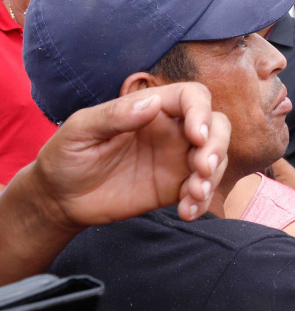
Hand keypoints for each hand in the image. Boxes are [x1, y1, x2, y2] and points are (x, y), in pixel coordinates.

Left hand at [31, 82, 229, 228]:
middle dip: (218, 145)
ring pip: (216, 158)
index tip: (196, 136)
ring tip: (193, 196)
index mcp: (152, 109)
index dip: (202, 112)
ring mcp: (176, 160)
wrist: (60, 199)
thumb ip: (114, 115)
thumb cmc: (66, 156)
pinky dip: (202, 202)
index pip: (192, 97)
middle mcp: (171, 131)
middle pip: (216, 126)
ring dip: (213, 176)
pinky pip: (201, 190)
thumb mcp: (80, 130)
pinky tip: (187, 212)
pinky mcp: (174, 187)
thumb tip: (152, 104)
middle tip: (202, 169)